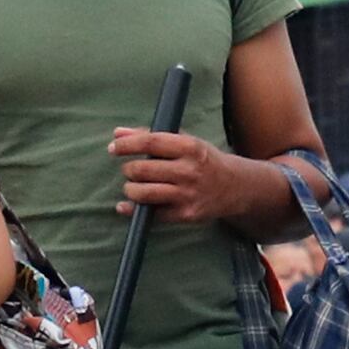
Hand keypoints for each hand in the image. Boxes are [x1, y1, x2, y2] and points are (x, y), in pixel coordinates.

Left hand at [112, 127, 269, 225]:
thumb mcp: (184, 141)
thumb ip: (151, 136)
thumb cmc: (204, 160)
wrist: (236, 187)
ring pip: (144, 193)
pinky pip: (152, 214)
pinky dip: (134, 209)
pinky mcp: (186, 214)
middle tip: (130, 170)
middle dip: (129, 169)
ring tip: (132, 186)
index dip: (127, 145)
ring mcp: (188, 194)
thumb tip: (117, 133)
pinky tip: (127, 205)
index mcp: (190, 147)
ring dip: (130, 189)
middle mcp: (189, 170)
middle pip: (143, 169)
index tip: (113, 147)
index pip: (151, 142)